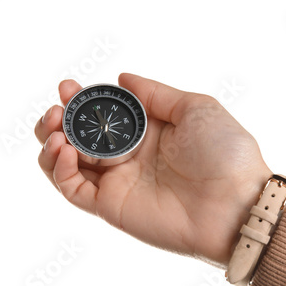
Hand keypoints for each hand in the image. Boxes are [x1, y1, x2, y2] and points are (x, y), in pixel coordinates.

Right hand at [35, 73, 271, 267]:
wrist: (235, 203)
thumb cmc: (225, 153)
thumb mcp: (195, 108)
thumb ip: (156, 94)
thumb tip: (122, 79)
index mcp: (148, 132)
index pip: (104, 115)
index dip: (82, 100)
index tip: (69, 86)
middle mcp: (129, 157)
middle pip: (79, 138)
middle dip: (60, 119)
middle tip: (57, 108)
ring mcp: (118, 182)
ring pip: (68, 164)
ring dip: (50, 142)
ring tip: (54, 127)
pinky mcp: (112, 207)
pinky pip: (73, 190)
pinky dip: (59, 169)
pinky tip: (65, 150)